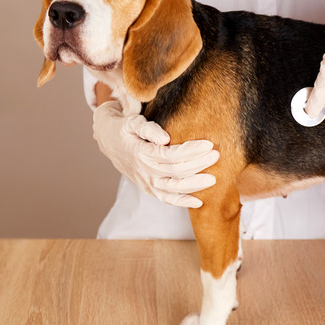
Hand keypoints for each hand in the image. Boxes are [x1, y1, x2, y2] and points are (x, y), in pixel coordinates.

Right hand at [92, 101, 218, 207]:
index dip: (192, 151)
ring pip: (174, 189)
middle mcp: (145, 171)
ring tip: (213, 179)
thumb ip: (148, 128)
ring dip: (195, 185)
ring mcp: (146, 182)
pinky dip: (182, 202)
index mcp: (141, 153)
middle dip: (199, 164)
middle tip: (216, 155)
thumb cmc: (124, 127)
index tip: (208, 144)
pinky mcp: (149, 189)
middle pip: (177, 172)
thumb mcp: (132, 121)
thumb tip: (165, 138)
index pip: (172, 155)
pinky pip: (166, 199)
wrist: (107, 140)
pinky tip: (198, 202)